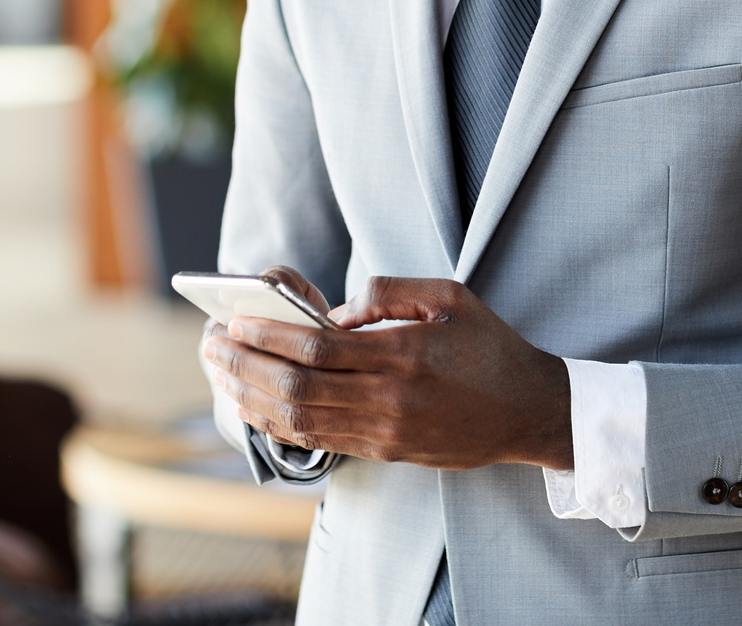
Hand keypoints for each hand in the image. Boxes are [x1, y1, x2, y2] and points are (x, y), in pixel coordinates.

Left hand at [202, 275, 573, 470]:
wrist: (529, 412)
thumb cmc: (491, 347)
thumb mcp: (451, 297)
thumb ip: (392, 291)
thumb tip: (338, 309)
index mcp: (404, 354)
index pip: (317, 349)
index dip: (268, 336)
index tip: (235, 321)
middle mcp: (390, 398)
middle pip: (297, 388)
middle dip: (245, 366)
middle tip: (211, 346)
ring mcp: (386, 431)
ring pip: (301, 421)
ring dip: (252, 398)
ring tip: (220, 375)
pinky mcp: (386, 451)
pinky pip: (321, 441)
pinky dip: (279, 425)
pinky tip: (255, 406)